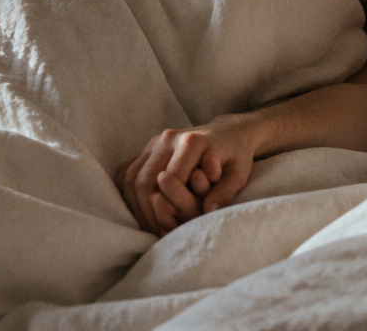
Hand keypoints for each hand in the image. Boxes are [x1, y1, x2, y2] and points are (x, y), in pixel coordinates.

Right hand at [115, 118, 256, 234]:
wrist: (228, 133)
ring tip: (147, 227)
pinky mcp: (149, 146)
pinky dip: (127, 192)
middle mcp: (169, 138)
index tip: (174, 229)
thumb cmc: (236, 155)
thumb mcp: (239, 173)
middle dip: (148, 212)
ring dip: (135, 206)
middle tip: (156, 234)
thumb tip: (209, 210)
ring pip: (131, 177)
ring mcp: (155, 141)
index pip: (170, 180)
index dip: (169, 208)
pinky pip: (127, 170)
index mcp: (191, 142)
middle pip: (144, 180)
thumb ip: (226, 191)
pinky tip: (137, 210)